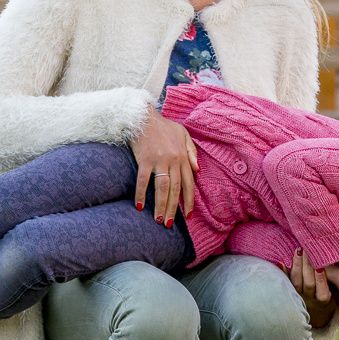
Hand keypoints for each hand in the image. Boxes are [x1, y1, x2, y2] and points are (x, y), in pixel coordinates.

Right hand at [131, 106, 198, 225]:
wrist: (143, 115)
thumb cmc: (163, 126)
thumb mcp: (183, 134)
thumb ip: (191, 152)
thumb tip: (198, 171)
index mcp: (183, 156)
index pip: (189, 183)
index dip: (189, 200)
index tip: (189, 215)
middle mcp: (173, 160)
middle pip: (176, 189)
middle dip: (174, 208)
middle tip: (170, 224)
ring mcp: (159, 160)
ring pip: (162, 188)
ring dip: (161, 205)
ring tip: (159, 220)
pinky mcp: (144, 159)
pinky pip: (143, 180)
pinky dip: (142, 194)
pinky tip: (140, 206)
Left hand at [282, 249, 335, 329]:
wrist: (314, 314)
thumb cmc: (327, 300)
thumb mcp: (334, 295)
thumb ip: (334, 282)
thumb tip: (330, 263)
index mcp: (323, 300)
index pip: (322, 291)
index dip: (321, 280)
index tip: (320, 267)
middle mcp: (310, 299)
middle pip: (308, 283)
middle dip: (308, 266)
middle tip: (309, 249)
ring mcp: (298, 297)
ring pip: (297, 282)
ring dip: (298, 265)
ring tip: (299, 250)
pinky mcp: (289, 293)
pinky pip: (286, 283)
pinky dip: (283, 273)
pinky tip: (280, 263)